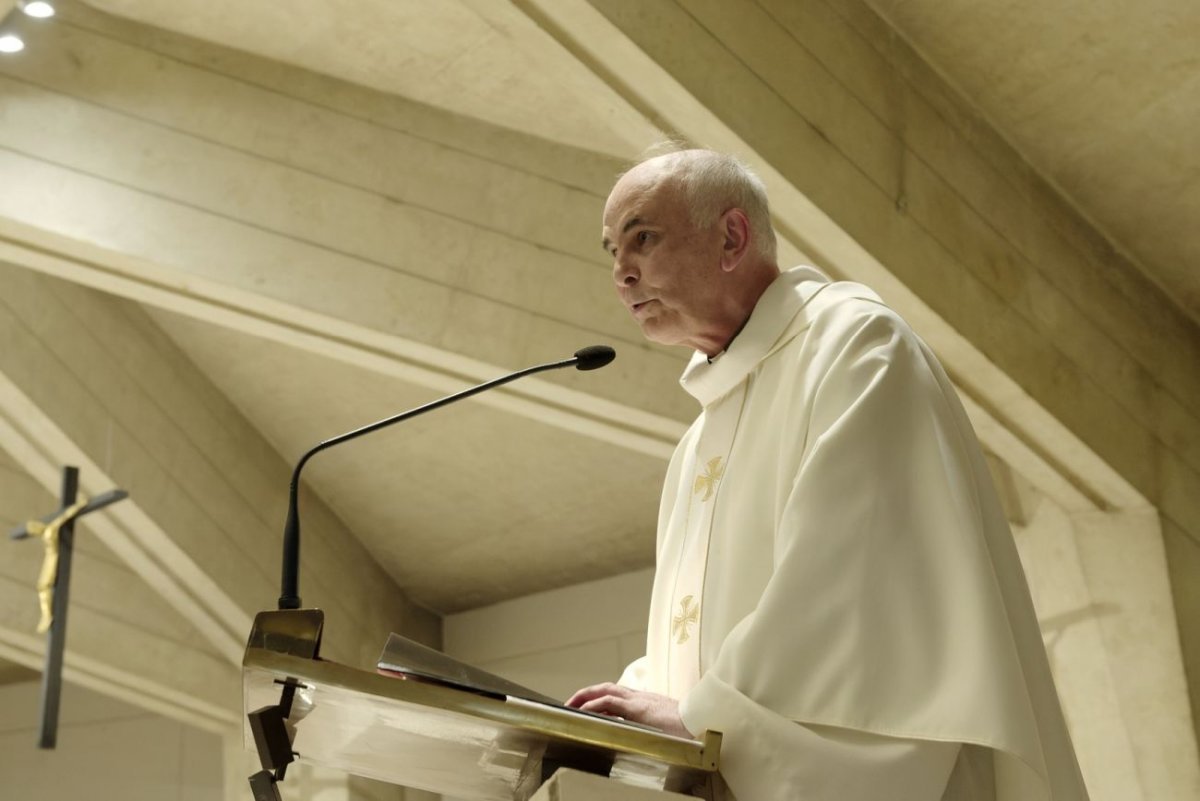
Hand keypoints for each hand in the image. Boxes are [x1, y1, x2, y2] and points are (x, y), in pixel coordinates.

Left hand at [565, 683, 692, 738]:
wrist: (699, 721)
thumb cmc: (683, 727)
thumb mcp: (661, 724)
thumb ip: (647, 724)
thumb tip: (639, 733)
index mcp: (642, 700)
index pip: (614, 693)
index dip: (597, 696)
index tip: (584, 705)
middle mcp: (637, 697)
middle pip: (605, 688)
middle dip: (585, 694)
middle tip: (570, 704)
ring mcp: (637, 701)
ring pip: (604, 691)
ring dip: (585, 697)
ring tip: (570, 705)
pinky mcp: (637, 709)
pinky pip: (611, 703)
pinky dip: (595, 704)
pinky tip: (584, 711)